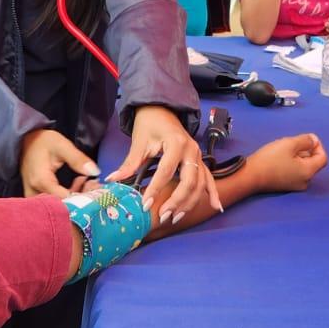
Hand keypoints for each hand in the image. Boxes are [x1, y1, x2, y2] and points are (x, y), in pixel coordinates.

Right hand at [19, 129, 100, 199]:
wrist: (26, 142)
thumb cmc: (43, 142)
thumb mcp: (62, 145)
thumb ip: (77, 159)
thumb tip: (95, 172)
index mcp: (41, 181)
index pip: (65, 200)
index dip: (82, 198)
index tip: (96, 189)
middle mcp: (34, 193)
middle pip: (61, 206)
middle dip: (81, 199)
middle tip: (93, 186)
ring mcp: (32, 197)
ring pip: (57, 207)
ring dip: (75, 198)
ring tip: (87, 183)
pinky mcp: (35, 197)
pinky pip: (52, 204)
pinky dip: (67, 197)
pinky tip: (77, 185)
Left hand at [106, 106, 219, 223]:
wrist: (162, 110)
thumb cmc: (150, 124)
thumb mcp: (139, 142)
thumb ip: (130, 163)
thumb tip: (113, 179)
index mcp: (176, 142)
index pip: (166, 170)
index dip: (155, 189)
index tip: (145, 204)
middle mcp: (191, 150)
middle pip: (189, 181)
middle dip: (176, 200)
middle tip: (163, 215)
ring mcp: (198, 156)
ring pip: (199, 184)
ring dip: (189, 203)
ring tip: (174, 218)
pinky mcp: (200, 160)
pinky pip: (209, 179)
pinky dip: (213, 193)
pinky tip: (215, 207)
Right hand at [246, 133, 328, 192]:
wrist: (250, 176)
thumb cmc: (270, 159)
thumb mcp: (290, 144)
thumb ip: (306, 141)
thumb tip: (314, 141)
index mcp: (309, 172)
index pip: (322, 158)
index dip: (318, 146)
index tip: (307, 138)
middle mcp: (305, 181)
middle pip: (313, 162)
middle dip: (306, 150)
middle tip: (292, 142)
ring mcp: (295, 185)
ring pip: (303, 166)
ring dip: (298, 155)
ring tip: (284, 148)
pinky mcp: (286, 186)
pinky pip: (295, 172)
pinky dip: (292, 162)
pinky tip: (280, 157)